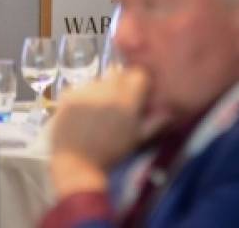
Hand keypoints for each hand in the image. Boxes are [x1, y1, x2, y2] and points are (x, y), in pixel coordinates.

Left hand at [48, 68, 152, 195]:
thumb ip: (155, 121)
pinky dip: (82, 97)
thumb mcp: (138, 139)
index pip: (138, 74)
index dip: (139, 82)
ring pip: (98, 80)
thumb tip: (170, 109)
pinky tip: (81, 114)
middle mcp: (108, 89)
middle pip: (118, 74)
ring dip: (100, 90)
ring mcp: (86, 90)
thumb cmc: (111, 154)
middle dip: (120, 85)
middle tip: (115, 104)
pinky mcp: (68, 94)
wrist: (77, 164)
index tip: (137, 93)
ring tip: (96, 112)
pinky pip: (80, 88)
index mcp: (128, 99)